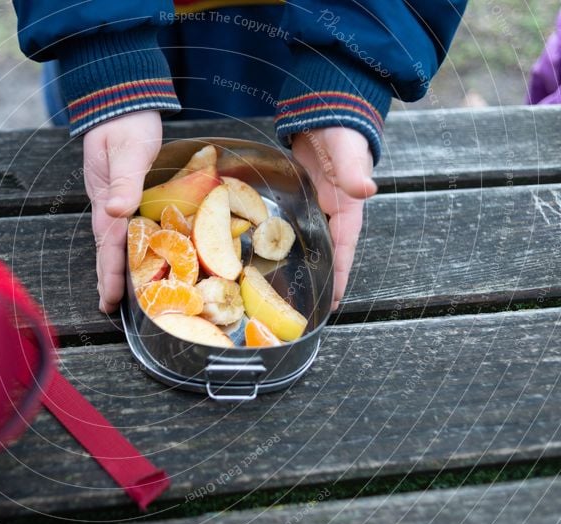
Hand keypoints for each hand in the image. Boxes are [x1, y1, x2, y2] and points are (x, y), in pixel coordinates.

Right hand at [83, 111, 162, 312]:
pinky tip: (134, 256)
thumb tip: (116, 212)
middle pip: (106, 248)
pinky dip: (127, 246)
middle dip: (108, 277)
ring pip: (113, 240)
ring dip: (115, 266)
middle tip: (108, 307)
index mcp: (107, 199)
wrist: (121, 101)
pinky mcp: (123, 193)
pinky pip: (124, 227)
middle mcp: (108, 204)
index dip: (110, 273)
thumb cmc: (127, 125)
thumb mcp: (129, 150)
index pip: (108, 244)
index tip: (109, 299)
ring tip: (116, 293)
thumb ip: (125, 181)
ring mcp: (114, 200)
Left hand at [292, 127, 376, 310]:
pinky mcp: (296, 195)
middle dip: (317, 277)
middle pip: (324, 252)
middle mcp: (330, 211)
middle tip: (304, 305)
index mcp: (347, 208)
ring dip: (298, 260)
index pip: (343, 249)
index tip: (332, 301)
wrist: (325, 110)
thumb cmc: (341, 131)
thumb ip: (353, 170)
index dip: (339, 275)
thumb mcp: (347, 151)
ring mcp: (312, 204)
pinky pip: (288, 223)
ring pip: (306, 240)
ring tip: (284, 286)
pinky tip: (266, 251)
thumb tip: (366, 190)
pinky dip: (280, 238)